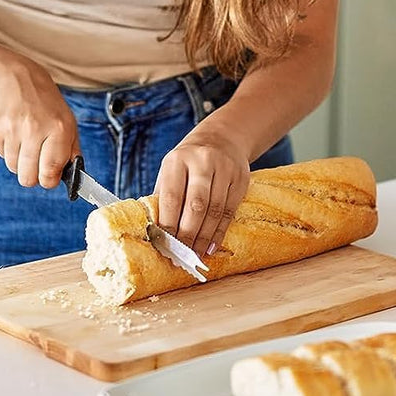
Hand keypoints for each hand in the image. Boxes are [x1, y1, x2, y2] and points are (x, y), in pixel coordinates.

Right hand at [0, 56, 79, 188]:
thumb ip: (72, 151)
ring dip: (20, 161)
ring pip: (13, 168)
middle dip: (32, 176)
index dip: (49, 181)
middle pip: (28, 177)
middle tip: (37, 165)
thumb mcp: (68, 122)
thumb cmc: (46, 104)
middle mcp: (35, 129)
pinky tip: (15, 132)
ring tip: (27, 142)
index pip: (50, 171)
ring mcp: (12, 129)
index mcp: (59, 128)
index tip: (49, 179)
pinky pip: (1, 155)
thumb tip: (74, 177)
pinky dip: (8, 149)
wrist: (16, 79)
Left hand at [154, 126, 250, 254]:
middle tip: (181, 256)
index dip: (168, 224)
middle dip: (187, 235)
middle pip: (196, 205)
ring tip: (195, 255)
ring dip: (204, 237)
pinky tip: (211, 245)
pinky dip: (220, 231)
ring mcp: (225, 169)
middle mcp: (203, 162)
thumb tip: (154, 233)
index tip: (163, 246)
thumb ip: (164, 196)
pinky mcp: (241, 178)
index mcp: (178, 160)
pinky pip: (230, 210)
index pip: (172, 197)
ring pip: (215, 210)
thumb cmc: (188, 162)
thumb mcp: (171, 170)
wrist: (222, 138)